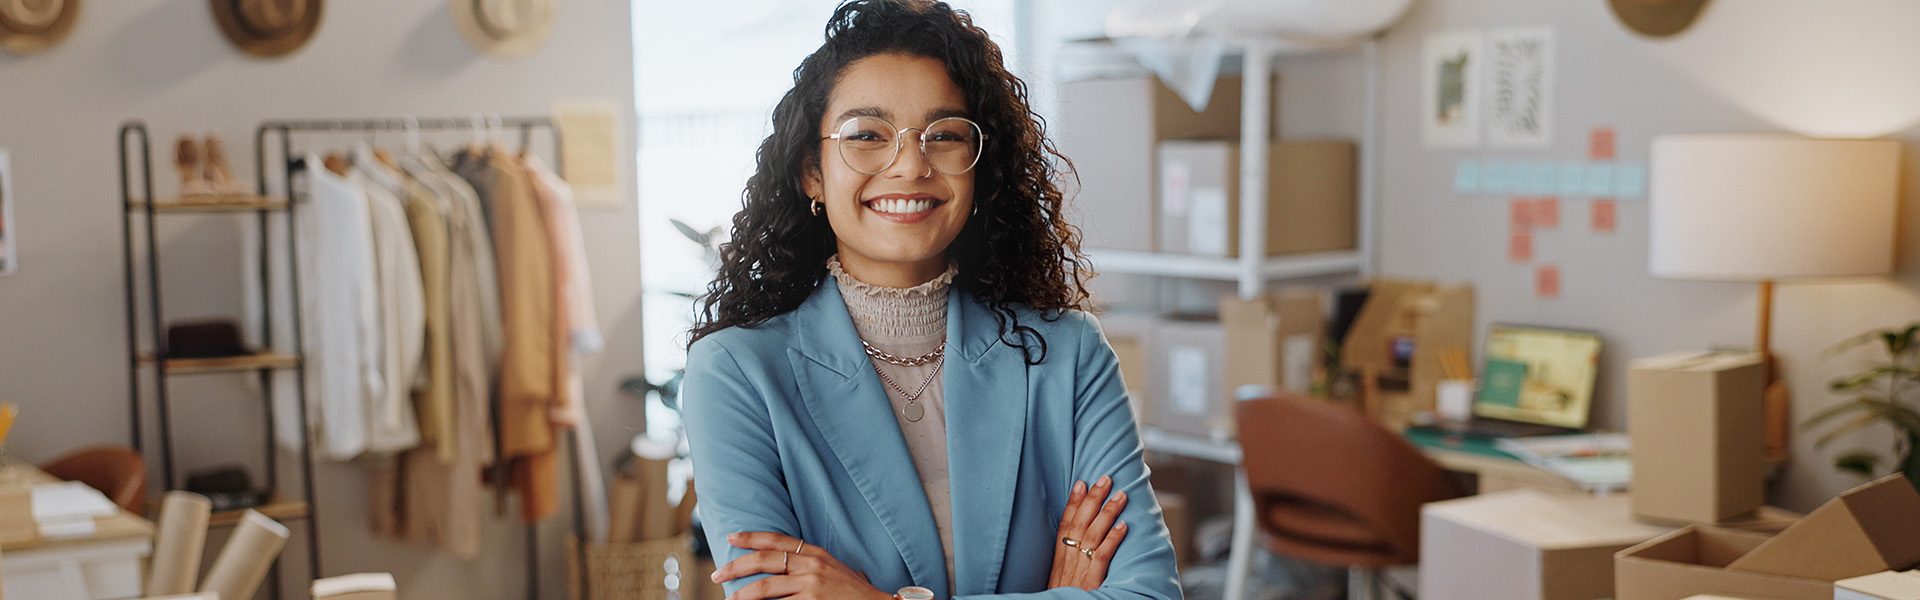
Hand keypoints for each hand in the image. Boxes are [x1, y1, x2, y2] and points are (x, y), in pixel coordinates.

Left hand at [712, 531, 890, 599]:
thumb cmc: (854, 593)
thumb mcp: (832, 569)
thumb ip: (808, 564)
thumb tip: (781, 566)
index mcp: (815, 553)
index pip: (777, 539)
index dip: (752, 536)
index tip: (731, 537)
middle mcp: (812, 564)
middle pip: (764, 560)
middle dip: (736, 566)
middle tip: (718, 575)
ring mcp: (811, 584)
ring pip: (765, 587)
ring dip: (743, 594)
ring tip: (731, 599)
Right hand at [1047, 475, 1129, 589]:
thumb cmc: (1061, 597)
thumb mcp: (1058, 578)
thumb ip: (1066, 560)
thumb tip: (1077, 541)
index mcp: (1058, 559)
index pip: (1065, 524)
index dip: (1073, 502)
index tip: (1081, 482)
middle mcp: (1067, 561)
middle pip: (1080, 524)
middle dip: (1093, 499)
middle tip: (1106, 478)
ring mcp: (1079, 571)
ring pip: (1093, 536)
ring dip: (1108, 513)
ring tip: (1121, 495)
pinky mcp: (1091, 583)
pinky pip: (1102, 557)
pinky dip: (1112, 540)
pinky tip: (1123, 526)